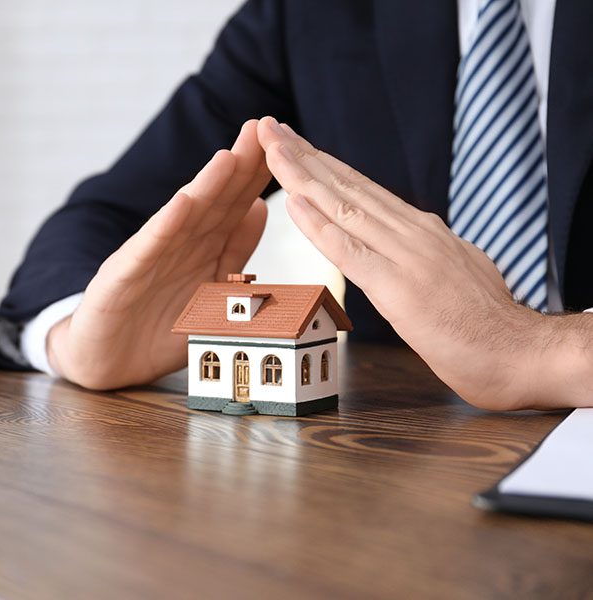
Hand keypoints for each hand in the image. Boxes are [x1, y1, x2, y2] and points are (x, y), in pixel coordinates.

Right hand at [47, 120, 270, 389]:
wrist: (104, 360)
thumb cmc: (157, 327)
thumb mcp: (209, 291)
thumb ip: (233, 252)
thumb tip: (260, 207)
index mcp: (201, 247)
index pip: (236, 205)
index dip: (260, 176)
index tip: (289, 144)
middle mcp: (177, 244)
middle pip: (214, 201)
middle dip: (239, 166)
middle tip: (264, 128)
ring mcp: (149, 256)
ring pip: (183, 218)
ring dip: (206, 187)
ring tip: (229, 157)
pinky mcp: (122, 276)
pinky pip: (148, 249)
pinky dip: (166, 226)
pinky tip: (183, 203)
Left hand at [256, 116, 592, 409]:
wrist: (518, 351)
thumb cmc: (484, 320)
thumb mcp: (454, 268)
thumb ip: (424, 251)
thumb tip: (407, 243)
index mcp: (421, 229)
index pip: (362, 188)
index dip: (323, 164)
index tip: (293, 144)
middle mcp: (411, 232)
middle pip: (347, 185)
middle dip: (303, 156)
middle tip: (268, 128)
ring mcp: (405, 255)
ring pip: (343, 206)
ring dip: (302, 176)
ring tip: (272, 149)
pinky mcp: (398, 287)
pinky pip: (349, 251)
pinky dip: (318, 225)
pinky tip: (294, 202)